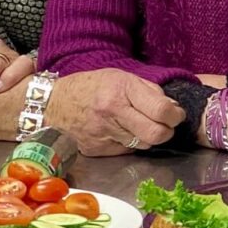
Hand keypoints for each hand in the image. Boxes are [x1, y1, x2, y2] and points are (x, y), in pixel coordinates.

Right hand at [46, 70, 184, 155]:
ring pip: (143, 145)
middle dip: (166, 131)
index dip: (175, 116)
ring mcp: (104, 135)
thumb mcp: (120, 76)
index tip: (175, 114)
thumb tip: (172, 109)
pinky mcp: (98, 151)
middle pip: (156, 135)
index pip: (161, 111)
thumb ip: (149, 91)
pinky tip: (120, 131)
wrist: (52, 104)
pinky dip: (129, 142)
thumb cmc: (89, 87)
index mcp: (120, 90)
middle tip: (164, 124)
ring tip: (137, 123)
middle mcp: (112, 114)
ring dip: (147, 136)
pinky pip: (126, 150)